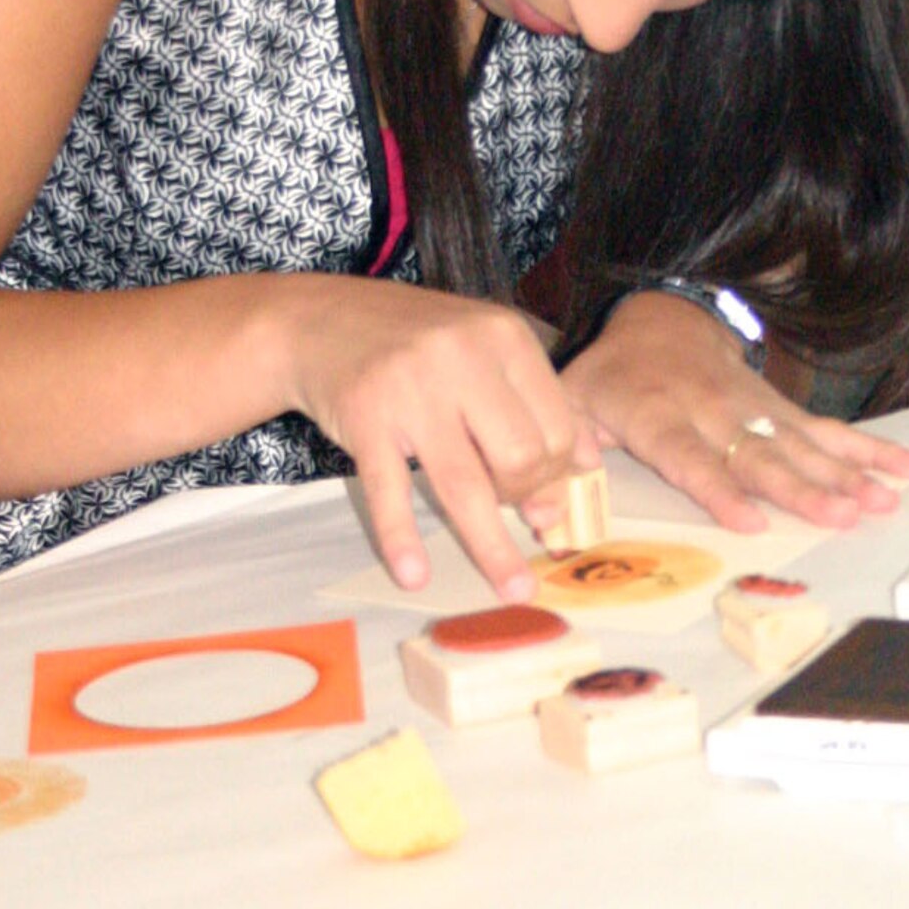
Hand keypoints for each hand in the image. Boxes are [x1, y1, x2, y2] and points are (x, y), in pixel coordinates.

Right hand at [289, 280, 598, 600]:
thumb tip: (585, 469)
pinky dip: (402, 539)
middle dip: (523, 497)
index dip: (557, 473)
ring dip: (491, 547)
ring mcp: (411, 389)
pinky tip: (413, 574)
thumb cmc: (417, 342)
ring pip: (464, 485)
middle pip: (520, 457)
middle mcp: (463, 357)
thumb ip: (538, 400)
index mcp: (505, 337)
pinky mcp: (365, 419)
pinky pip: (390, 492)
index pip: (557, 425)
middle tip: (507, 505)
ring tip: (512, 588)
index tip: (546, 499)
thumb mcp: (485, 350)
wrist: (323, 321)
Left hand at [561, 290, 908, 532]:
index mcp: (658, 415)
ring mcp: (755, 408)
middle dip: (805, 488)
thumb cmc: (611, 377)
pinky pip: (829, 430)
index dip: (720, 489)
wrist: (661, 318)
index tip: (751, 520)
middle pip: (762, 455)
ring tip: (884, 502)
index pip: (692, 456)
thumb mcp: (572, 398)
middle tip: (845, 515)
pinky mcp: (782, 408)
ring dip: (847, 474)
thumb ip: (565, 441)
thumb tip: (555, 486)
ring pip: (805, 444)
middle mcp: (714, 411)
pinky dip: (872, 450)